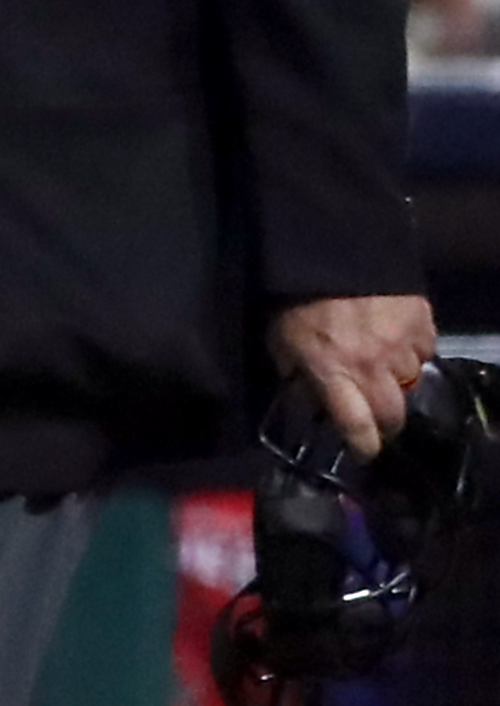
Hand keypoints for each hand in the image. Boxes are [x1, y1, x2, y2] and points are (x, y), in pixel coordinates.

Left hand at [270, 292, 440, 458]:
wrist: (334, 253)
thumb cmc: (296, 299)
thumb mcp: (281, 339)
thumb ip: (295, 370)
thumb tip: (307, 393)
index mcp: (334, 373)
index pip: (357, 424)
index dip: (364, 444)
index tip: (364, 451)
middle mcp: (372, 366)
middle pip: (393, 414)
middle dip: (386, 422)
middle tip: (378, 418)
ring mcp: (402, 346)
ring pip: (411, 381)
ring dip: (398, 382)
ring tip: (382, 370)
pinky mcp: (422, 324)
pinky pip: (424, 351)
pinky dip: (413, 352)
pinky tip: (396, 343)